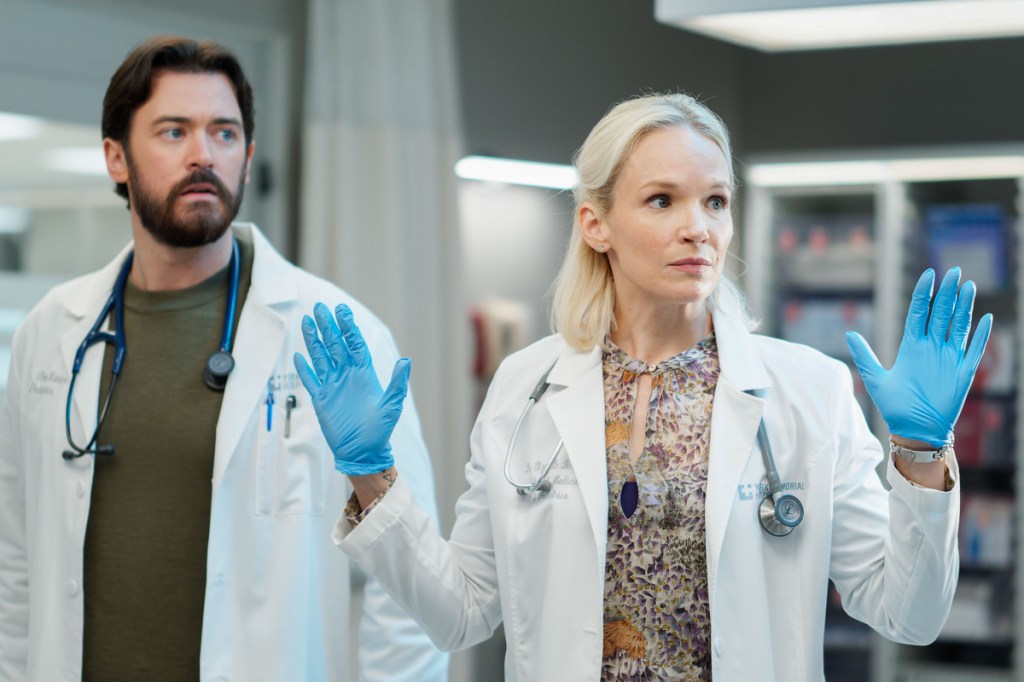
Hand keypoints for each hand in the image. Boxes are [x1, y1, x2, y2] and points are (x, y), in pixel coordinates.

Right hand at [293, 302, 409, 475]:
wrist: (363, 452)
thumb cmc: (380, 431)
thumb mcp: (391, 406)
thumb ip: (397, 384)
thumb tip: (406, 361)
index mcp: (364, 374)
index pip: (355, 344)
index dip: (348, 327)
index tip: (342, 311)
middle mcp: (348, 375)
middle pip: (335, 345)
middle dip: (328, 326)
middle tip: (320, 307)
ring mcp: (333, 386)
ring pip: (321, 357)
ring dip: (314, 340)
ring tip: (306, 321)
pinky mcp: (321, 399)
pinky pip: (311, 380)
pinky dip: (304, 368)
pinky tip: (298, 354)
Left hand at [846, 267, 992, 446]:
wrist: (915, 430)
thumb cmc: (895, 406)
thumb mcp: (876, 379)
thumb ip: (864, 356)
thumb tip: (848, 334)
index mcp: (911, 346)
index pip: (919, 312)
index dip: (924, 293)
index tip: (928, 274)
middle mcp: (932, 348)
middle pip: (941, 313)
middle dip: (947, 293)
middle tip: (954, 271)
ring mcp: (949, 358)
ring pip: (959, 326)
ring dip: (964, 307)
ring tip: (968, 286)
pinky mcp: (963, 372)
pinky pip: (974, 349)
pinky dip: (980, 335)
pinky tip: (985, 318)